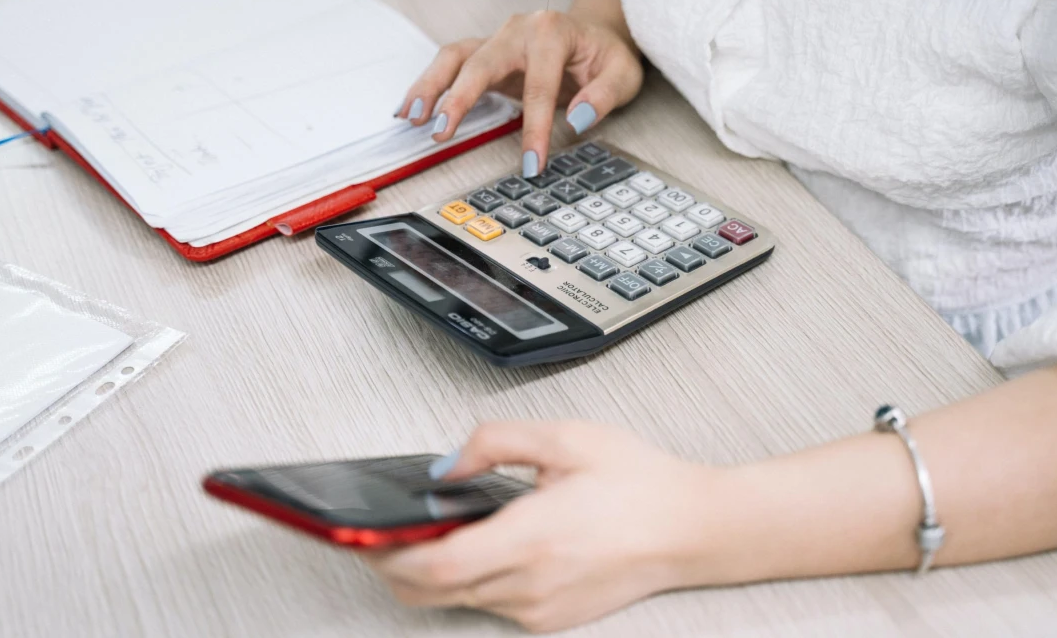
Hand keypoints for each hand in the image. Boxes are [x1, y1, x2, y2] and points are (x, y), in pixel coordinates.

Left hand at [361, 421, 714, 632]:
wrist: (694, 529)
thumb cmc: (640, 483)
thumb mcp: (566, 438)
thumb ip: (494, 441)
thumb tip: (447, 465)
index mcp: (533, 537)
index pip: (435, 566)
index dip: (387, 554)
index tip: (363, 535)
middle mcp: (531, 584)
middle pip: (431, 593)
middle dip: (393, 566)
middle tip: (377, 535)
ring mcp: (540, 609)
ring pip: (457, 600)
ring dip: (430, 574)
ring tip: (427, 534)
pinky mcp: (550, 619)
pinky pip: (489, 605)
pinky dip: (469, 581)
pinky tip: (480, 547)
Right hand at [394, 11, 643, 176]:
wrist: (595, 35)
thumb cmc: (606, 56)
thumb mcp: (622, 75)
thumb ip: (602, 96)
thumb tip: (576, 118)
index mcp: (552, 32)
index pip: (539, 87)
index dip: (534, 130)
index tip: (530, 165)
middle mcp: (518, 30)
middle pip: (481, 63)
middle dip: (460, 99)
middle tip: (443, 132)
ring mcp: (497, 38)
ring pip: (454, 58)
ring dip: (430, 87)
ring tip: (412, 118)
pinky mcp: (485, 53)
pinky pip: (450, 65)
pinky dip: (429, 85)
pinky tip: (410, 109)